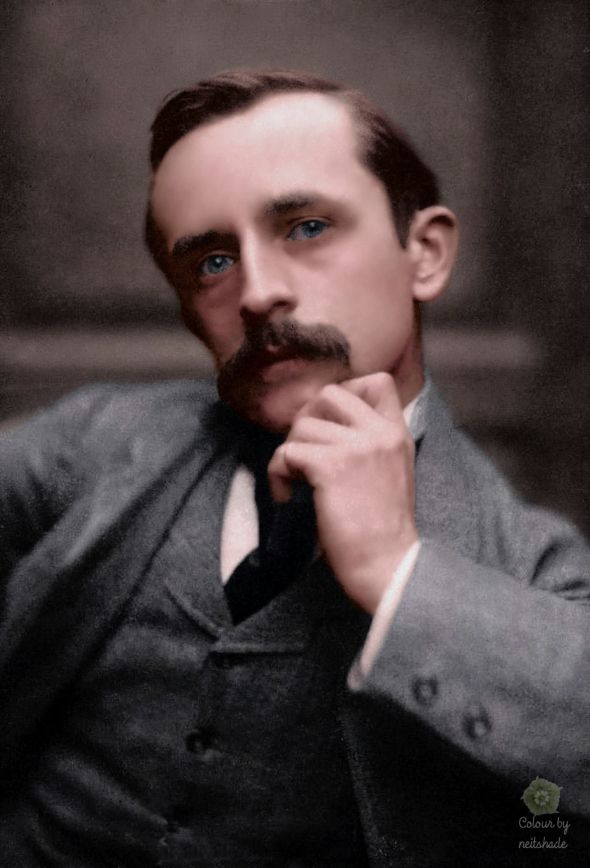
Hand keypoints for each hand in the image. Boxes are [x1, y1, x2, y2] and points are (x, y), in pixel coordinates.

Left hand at [267, 372, 417, 612]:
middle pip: (329, 393)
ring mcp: (357, 447)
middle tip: (303, 452)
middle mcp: (380, 433)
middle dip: (306, 419)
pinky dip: (277, 473)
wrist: (388, 566)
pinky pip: (287, 452)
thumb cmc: (382, 530)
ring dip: (289, 452)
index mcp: (397, 433)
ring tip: (294, 482)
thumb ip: (369, 444)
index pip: (377, 381)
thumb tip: (324, 427)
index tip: (331, 427)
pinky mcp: (332, 467)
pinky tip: (286, 495)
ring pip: (302, 425)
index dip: (345, 394)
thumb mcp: (391, 472)